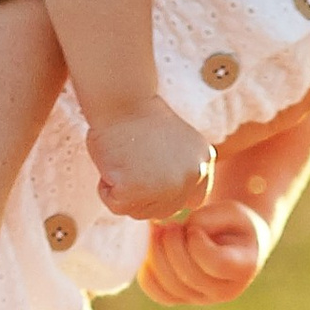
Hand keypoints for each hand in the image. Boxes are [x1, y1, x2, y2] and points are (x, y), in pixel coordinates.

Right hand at [89, 97, 216, 225]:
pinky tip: (112, 163)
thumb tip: (168, 210)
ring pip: (138, 211)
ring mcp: (166, 186)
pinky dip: (106, 188)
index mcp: (203, 162)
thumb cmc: (139, 116)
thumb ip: (179, 172)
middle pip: (162, 210)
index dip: (167, 193)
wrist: (122, 98)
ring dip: (124, 191)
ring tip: (123, 160)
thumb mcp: (176, 144)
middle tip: (131, 161)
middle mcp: (191, 176)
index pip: (190, 200)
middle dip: (142, 194)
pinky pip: (116, 204)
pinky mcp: (136, 190)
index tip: (152, 176)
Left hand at [140, 204, 267, 306]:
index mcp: (243, 267)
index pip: (216, 263)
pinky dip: (147, 272)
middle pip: (190, 276)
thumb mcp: (231, 211)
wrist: (230, 242)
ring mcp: (202, 298)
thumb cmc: (232, 224)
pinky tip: (149, 249)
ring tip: (159, 231)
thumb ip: (211, 217)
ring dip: (157, 255)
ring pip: (170, 286)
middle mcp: (225, 291)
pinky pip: (158, 293)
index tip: (194, 227)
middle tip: (169, 225)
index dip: (197, 243)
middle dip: (172, 246)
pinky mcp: (182, 298)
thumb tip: (186, 230)